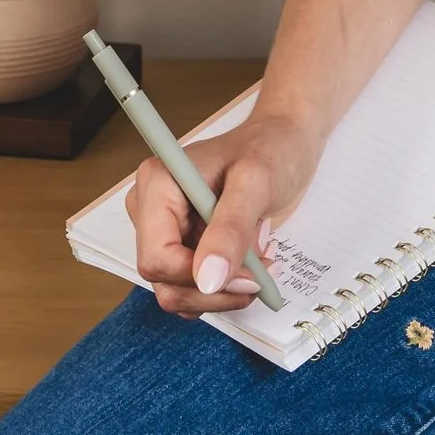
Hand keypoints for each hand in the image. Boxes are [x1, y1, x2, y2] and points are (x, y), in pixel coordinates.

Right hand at [130, 106, 324, 321]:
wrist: (282, 142)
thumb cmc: (269, 148)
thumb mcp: (256, 184)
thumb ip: (231, 230)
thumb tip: (207, 278)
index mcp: (158, 184)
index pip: (157, 257)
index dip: (198, 278)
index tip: (246, 278)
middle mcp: (152, 209)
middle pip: (166, 280)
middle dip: (216, 287)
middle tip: (260, 271)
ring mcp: (165, 230)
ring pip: (178, 291)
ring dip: (224, 290)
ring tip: (259, 260)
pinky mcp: (181, 246)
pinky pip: (193, 288)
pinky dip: (224, 287)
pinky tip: (249, 262)